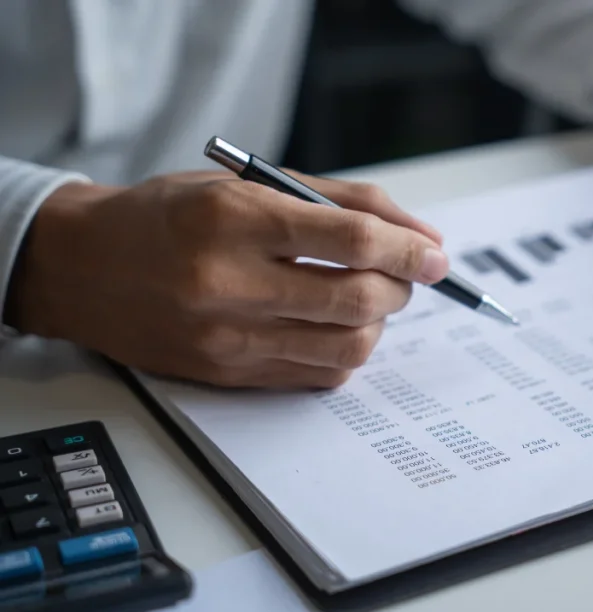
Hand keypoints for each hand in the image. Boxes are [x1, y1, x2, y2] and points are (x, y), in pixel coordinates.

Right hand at [5, 171, 447, 388]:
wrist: (86, 266)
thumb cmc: (172, 214)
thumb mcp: (250, 184)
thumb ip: (341, 202)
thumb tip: (420, 235)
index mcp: (235, 219)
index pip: (351, 240)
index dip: (409, 249)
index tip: (436, 255)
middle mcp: (228, 282)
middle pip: (358, 299)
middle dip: (402, 288)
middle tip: (404, 275)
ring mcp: (226, 337)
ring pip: (347, 347)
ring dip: (379, 324)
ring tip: (367, 299)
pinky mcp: (226, 374)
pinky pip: (318, 376)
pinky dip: (346, 352)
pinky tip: (334, 326)